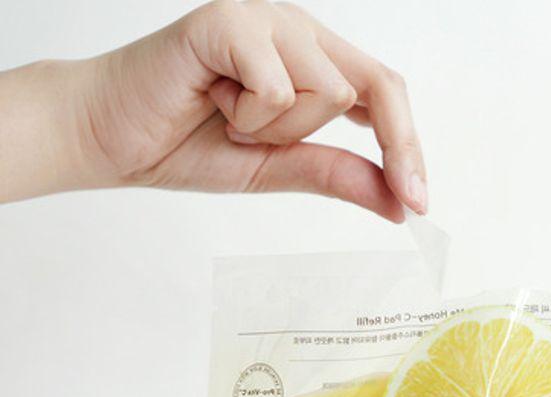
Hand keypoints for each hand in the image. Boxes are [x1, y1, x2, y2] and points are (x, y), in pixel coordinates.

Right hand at [2, 1, 424, 216]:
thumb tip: (398, 202)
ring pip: (329, 92)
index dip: (408, 148)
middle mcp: (298, 31)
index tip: (420, 204)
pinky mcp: (229, 22)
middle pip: (377, 86)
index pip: (384, 94)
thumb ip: (336, 174)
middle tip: (383, 194)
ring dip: (280, 131)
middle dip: (383, 147)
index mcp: (312, 60)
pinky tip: (213, 104)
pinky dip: (249, 116)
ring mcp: (266, 19)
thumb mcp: (278, 169)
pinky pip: (279, 86)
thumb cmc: (189, 143)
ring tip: (232, 121)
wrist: (111, 138)